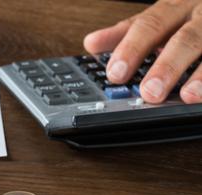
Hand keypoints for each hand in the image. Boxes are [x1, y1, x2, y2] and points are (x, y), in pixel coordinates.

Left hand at [84, 0, 201, 103]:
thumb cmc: (192, 13)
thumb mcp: (160, 17)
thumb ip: (127, 32)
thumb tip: (91, 43)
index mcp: (176, 6)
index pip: (150, 25)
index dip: (132, 49)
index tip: (116, 72)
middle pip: (185, 38)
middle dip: (167, 65)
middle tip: (150, 91)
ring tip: (188, 96)